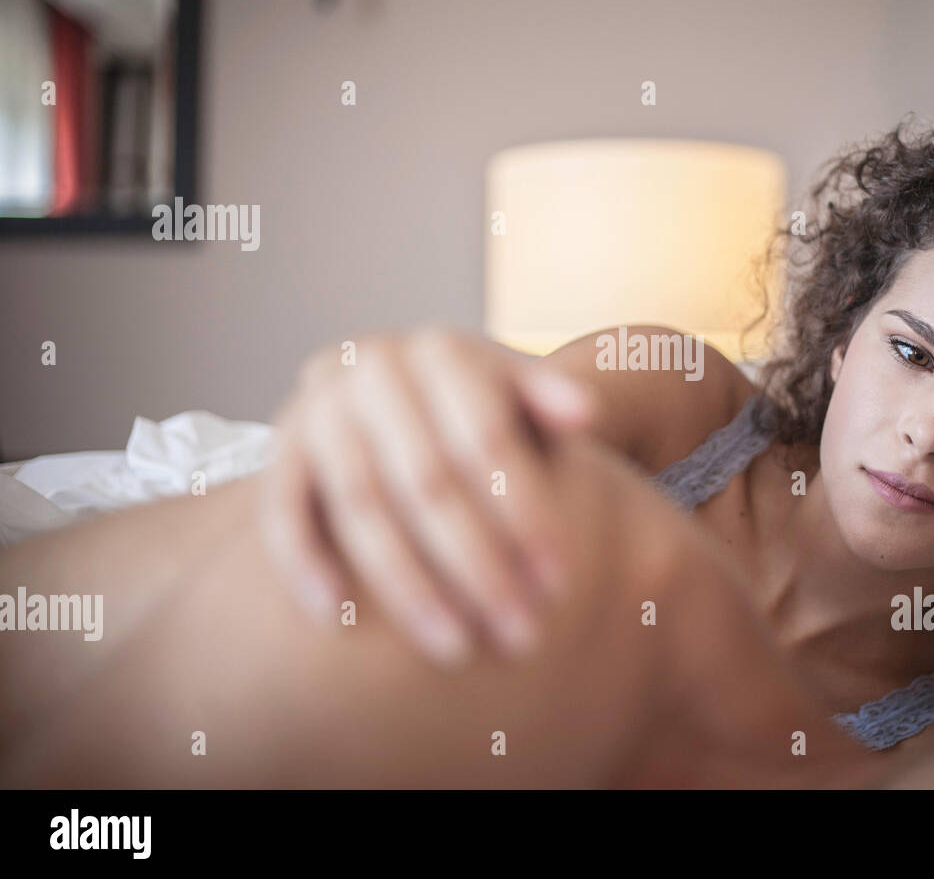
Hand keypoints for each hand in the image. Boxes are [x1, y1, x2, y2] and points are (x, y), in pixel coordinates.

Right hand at [257, 326, 599, 664]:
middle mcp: (373, 368)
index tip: (560, 582)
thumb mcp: (518, 392)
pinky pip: (283, 510)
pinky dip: (304, 563)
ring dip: (407, 584)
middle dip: (479, 565)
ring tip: (454, 648)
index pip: (487, 440)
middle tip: (521, 633)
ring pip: (362, 505)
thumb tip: (587, 413)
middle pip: (429, 481)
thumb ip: (549, 401)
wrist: (397, 390)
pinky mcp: (281, 447)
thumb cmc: (476, 403)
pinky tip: (337, 620)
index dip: (526, 513)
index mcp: (443, 350)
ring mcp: (320, 407)